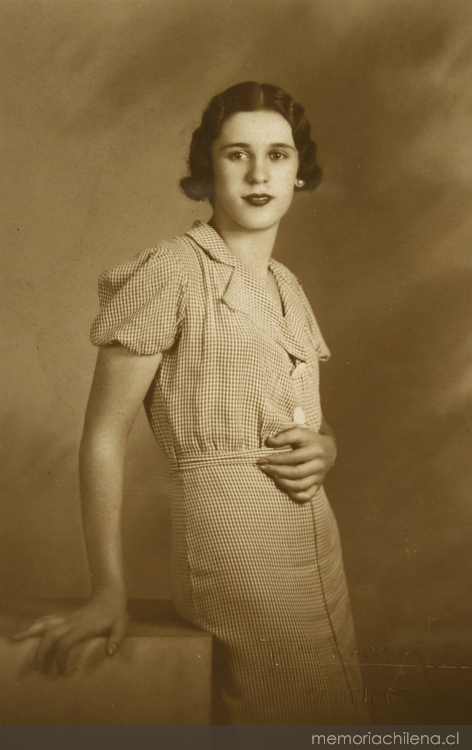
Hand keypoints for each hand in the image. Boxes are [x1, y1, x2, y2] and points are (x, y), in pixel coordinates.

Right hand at [12, 591, 128, 673]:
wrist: (109, 594)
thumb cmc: (115, 612)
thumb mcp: (121, 625)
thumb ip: (116, 639)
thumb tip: (110, 653)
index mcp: (83, 627)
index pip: (65, 643)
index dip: (60, 658)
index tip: (61, 671)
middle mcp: (72, 622)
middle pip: (50, 635)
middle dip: (41, 652)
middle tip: (37, 669)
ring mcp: (67, 619)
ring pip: (45, 625)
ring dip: (32, 635)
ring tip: (19, 643)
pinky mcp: (65, 618)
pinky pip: (47, 621)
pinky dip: (35, 626)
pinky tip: (26, 632)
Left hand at [257, 425, 336, 502]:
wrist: (328, 449)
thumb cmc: (309, 440)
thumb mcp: (299, 433)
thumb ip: (284, 436)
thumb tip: (269, 442)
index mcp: (315, 451)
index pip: (292, 458)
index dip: (275, 459)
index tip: (261, 459)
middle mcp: (319, 465)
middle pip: (296, 473)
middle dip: (276, 471)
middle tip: (263, 468)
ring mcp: (319, 477)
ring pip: (300, 486)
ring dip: (282, 483)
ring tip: (271, 476)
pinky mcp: (317, 486)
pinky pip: (306, 496)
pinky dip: (293, 494)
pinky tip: (283, 486)